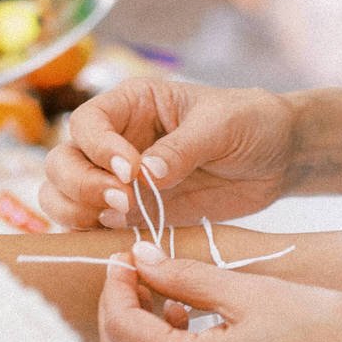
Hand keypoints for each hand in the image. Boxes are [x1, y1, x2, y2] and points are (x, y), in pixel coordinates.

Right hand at [41, 79, 298, 230]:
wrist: (279, 158)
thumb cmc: (251, 123)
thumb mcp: (222, 126)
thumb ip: (182, 149)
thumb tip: (146, 174)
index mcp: (131, 105)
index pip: (87, 124)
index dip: (99, 149)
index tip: (131, 170)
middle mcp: (115, 140)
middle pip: (62, 162)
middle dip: (82, 184)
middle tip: (124, 201)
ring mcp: (119, 180)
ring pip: (63, 195)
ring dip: (75, 211)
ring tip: (118, 219)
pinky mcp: (134, 212)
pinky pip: (92, 226)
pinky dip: (92, 235)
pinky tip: (122, 237)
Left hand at [97, 250, 341, 341]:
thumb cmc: (325, 327)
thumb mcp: (250, 292)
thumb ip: (186, 277)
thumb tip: (140, 259)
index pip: (123, 329)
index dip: (115, 286)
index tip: (126, 255)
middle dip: (117, 312)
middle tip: (137, 270)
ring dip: (138, 336)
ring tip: (168, 294)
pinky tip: (191, 321)